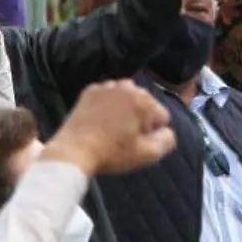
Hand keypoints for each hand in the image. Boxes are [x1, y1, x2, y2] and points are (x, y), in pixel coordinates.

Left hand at [44, 80, 175, 175]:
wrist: (74, 151)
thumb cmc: (112, 154)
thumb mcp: (147, 154)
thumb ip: (167, 140)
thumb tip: (168, 131)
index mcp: (144, 101)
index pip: (162, 117)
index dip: (152, 133)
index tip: (136, 142)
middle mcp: (127, 86)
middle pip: (145, 104)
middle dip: (139, 119)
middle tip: (124, 137)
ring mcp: (107, 86)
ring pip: (127, 98)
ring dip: (125, 111)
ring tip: (112, 130)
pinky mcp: (90, 90)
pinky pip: (109, 96)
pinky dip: (108, 106)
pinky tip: (100, 122)